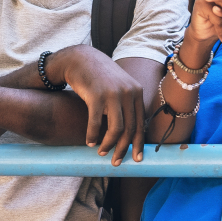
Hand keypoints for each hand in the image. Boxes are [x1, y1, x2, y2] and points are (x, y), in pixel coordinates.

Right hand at [46, 45, 148, 163]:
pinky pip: (96, 123)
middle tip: (115, 162)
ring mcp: (112, 94)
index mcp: (136, 92)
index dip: (138, 143)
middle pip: (130, 129)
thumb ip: (127, 104)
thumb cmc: (99, 77)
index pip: (140, 123)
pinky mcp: (96, 96)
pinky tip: (89, 142)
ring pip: (116, 129)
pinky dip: (93, 135)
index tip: (136, 159)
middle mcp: (128, 93)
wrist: (81, 59)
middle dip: (123, 149)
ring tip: (101, 152)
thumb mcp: (119, 86)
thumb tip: (130, 131)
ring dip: (108, 145)